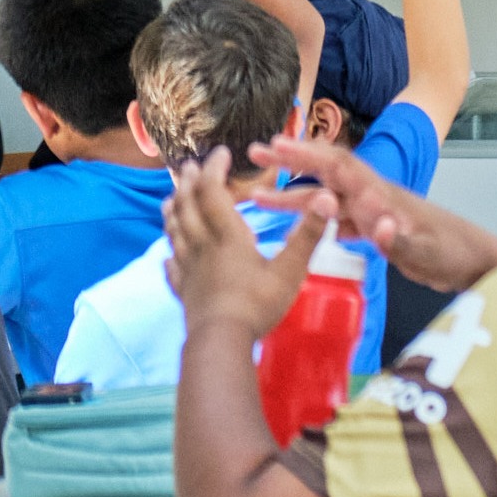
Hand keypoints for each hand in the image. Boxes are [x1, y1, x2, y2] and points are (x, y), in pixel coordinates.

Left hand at [164, 147, 327, 341]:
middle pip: (187, 207)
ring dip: (172, 212)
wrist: (220, 342)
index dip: (214, 169)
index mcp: (227, 236)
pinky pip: (172, 270)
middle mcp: (202, 246)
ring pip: (175, 233)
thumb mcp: (290, 270)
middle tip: (186, 166)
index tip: (220, 153)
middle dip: (187, 183)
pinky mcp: (183, 292)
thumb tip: (328, 199)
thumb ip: (308, 235)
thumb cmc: (257, 304)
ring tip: (169, 199)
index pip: (213, 192)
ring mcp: (189, 270)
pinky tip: (168, 258)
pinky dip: (169, 257)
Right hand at [249, 134, 496, 294]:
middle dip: (290, 161)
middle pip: (325, 172)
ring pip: (326, 196)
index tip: (274, 145)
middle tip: (254, 152)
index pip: (338, 167)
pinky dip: (313, 216)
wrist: (476, 261)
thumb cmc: (453, 253)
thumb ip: (399, 237)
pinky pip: (336, 216)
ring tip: (257, 195)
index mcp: (380, 195)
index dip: (306, 155)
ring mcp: (373, 210)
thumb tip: (375, 222)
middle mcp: (373, 196)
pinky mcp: (375, 227)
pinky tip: (295, 223)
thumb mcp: (425, 249)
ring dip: (293, 192)